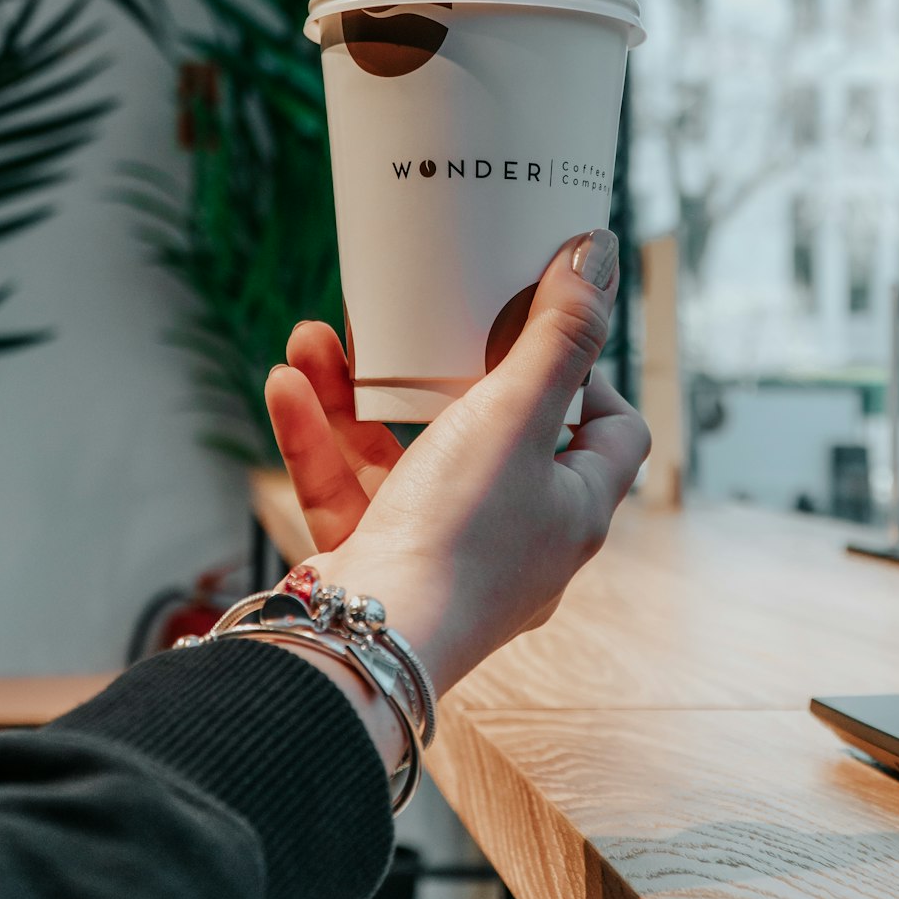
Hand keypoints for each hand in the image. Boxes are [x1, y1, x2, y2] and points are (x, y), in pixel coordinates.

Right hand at [264, 230, 650, 695]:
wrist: (367, 643)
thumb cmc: (460, 535)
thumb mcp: (517, 413)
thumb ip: (558, 333)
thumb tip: (601, 255)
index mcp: (574, 508)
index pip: (611, 432)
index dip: (587, 375)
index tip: (540, 331)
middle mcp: (519, 538)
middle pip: (493, 435)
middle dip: (437, 369)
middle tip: (416, 321)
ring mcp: (445, 555)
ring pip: (405, 458)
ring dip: (359, 396)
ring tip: (320, 337)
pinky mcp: (381, 566)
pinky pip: (350, 493)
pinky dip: (320, 439)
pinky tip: (287, 386)